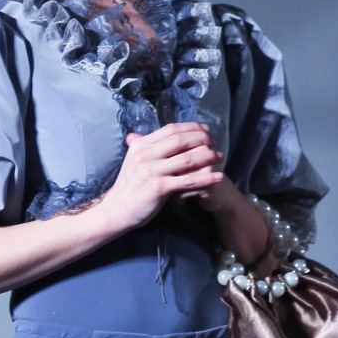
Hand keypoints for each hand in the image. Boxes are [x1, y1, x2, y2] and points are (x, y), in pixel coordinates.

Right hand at [96, 123, 222, 235]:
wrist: (117, 210)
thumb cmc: (128, 186)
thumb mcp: (132, 161)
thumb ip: (140, 147)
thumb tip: (137, 134)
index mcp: (140, 145)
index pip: (170, 129)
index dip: (191, 127)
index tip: (205, 130)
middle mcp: (145, 155)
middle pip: (180, 140)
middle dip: (202, 139)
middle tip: (215, 142)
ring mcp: (151, 171)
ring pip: (187, 159)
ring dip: (207, 156)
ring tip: (220, 157)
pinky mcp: (159, 188)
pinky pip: (188, 181)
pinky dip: (206, 178)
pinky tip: (218, 177)